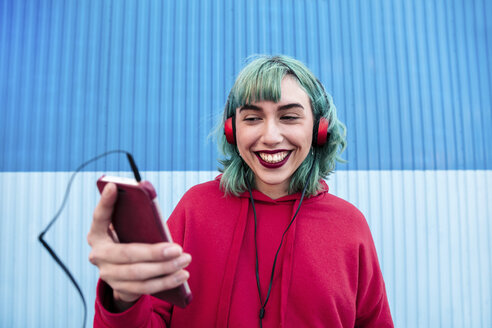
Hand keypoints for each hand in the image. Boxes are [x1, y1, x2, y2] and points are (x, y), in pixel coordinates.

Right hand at [87, 183, 190, 310]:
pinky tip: (182, 275)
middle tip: (177, 249)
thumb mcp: (128, 228)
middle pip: (127, 254)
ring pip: (138, 274)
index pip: (99, 216)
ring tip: (185, 260)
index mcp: (97, 234)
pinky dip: (166, 282)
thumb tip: (151, 198)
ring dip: (165, 268)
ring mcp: (107, 274)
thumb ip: (135, 219)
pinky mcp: (120, 288)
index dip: (105, 202)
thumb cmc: (129, 239)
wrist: (121, 272)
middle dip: (154, 253)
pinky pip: (145, 288)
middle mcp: (98, 255)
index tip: (113, 185)